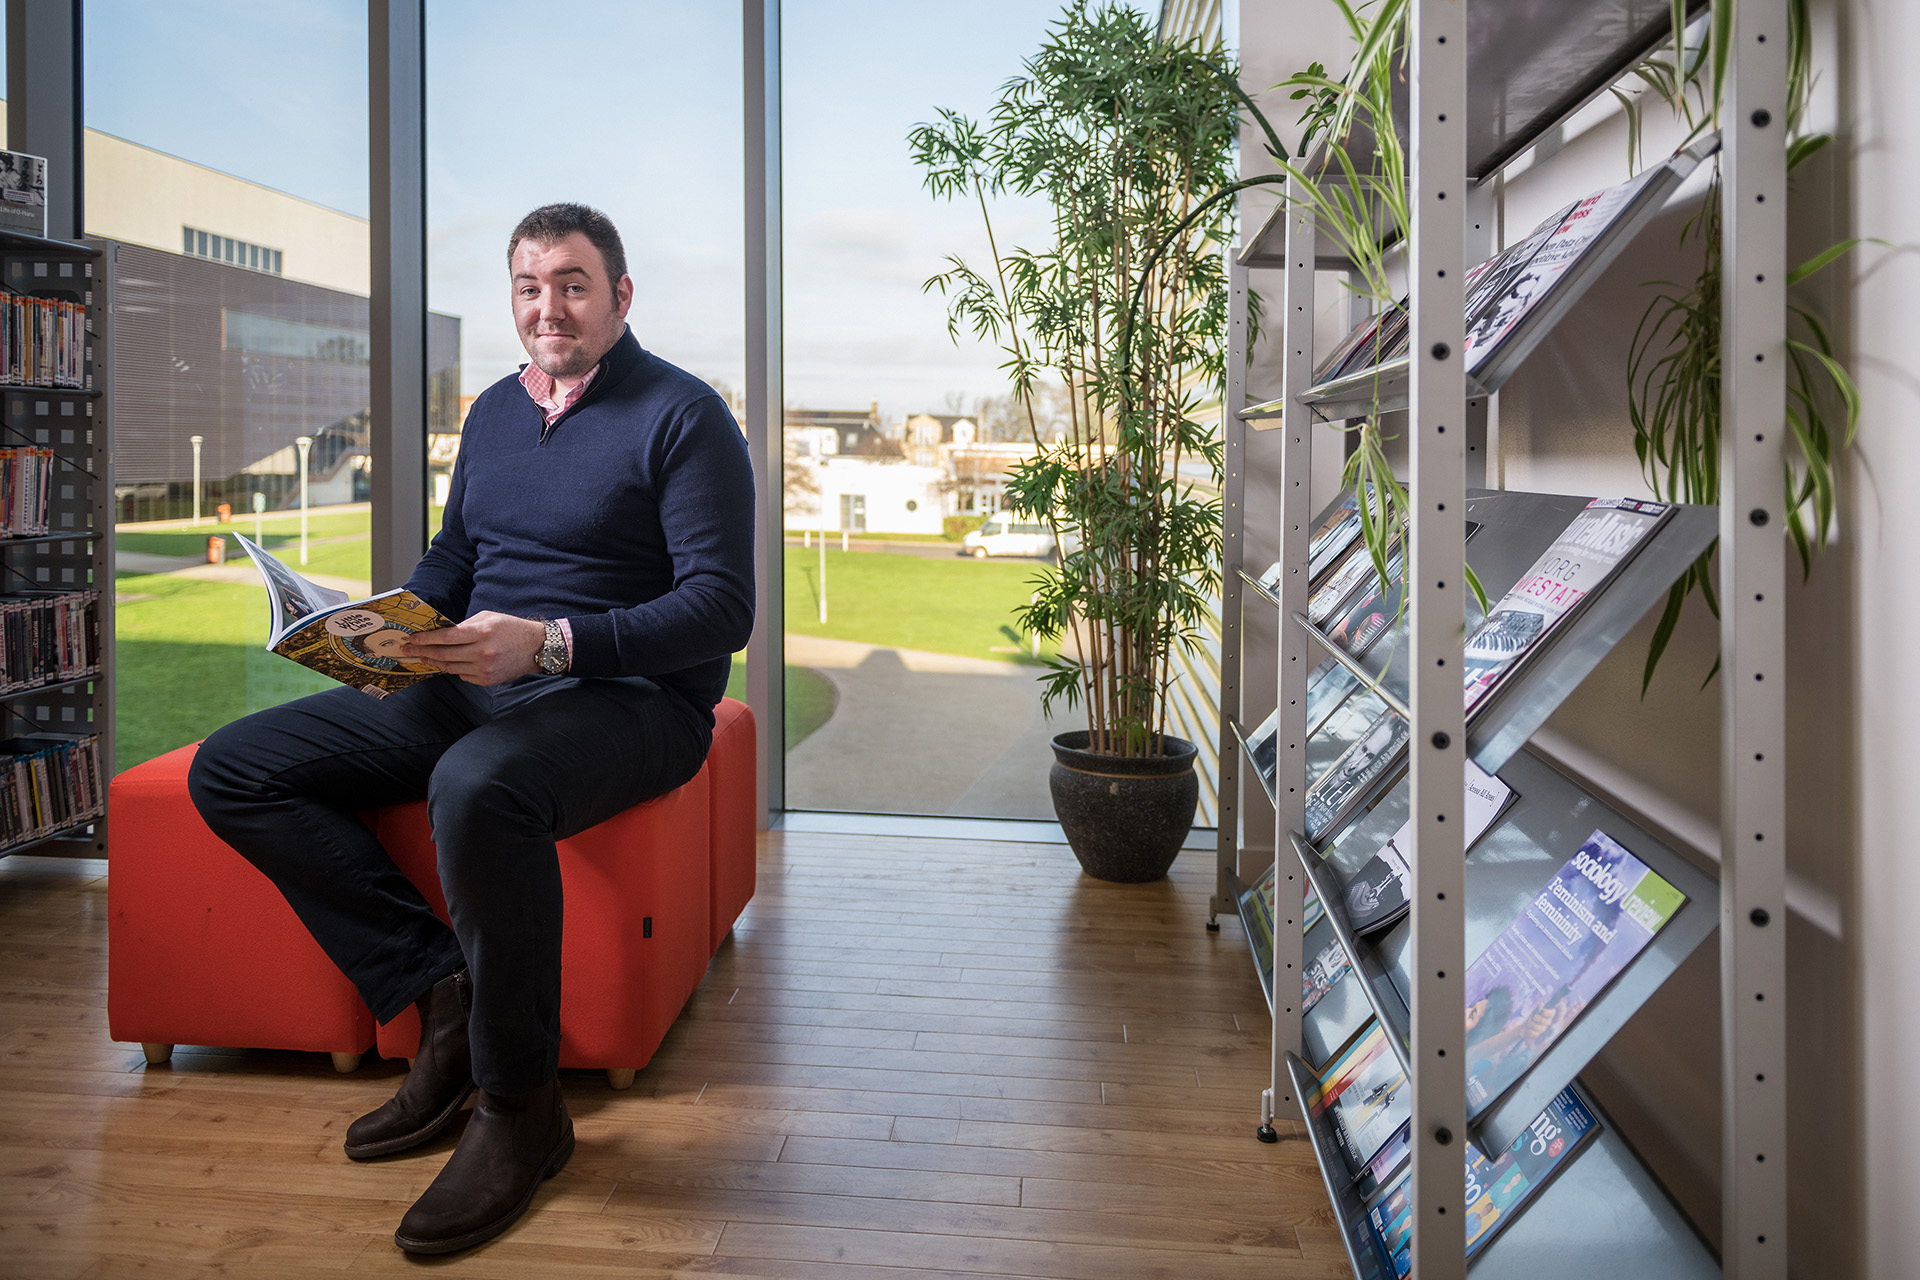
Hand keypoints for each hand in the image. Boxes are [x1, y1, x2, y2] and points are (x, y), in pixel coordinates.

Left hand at [403, 611, 544, 685]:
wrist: (537, 648)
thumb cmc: (511, 628)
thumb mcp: (489, 617)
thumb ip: (466, 625)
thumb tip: (443, 632)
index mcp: (482, 632)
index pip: (447, 636)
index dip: (427, 639)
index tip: (413, 639)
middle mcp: (483, 652)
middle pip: (444, 654)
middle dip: (423, 652)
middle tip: (408, 651)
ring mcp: (485, 668)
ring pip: (451, 667)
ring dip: (436, 662)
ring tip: (426, 657)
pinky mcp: (488, 680)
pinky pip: (463, 676)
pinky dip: (455, 669)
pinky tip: (451, 663)